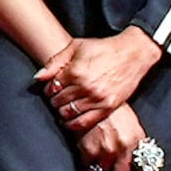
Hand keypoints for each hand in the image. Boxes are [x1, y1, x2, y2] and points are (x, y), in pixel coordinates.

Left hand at [36, 29, 159, 136]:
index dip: (49, 89)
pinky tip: (69, 120)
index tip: (52, 89)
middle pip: (58, 101)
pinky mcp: (108, 107)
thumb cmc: (104, 48)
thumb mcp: (76, 47)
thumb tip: (39, 78)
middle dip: (54, 100)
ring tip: (63, 107)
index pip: (52, 88)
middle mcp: (85, 86)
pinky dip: (73, 124)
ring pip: (69, 113)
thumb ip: (55, 62)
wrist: (132, 54)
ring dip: (62, 112)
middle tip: (57, 98)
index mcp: (76, 71)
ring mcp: (97, 98)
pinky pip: (84, 122)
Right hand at [78, 101, 150, 170]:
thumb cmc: (115, 111)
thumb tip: (139, 164)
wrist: (97, 96)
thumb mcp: (132, 126)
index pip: (145, 170)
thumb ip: (135, 145)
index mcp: (137, 142)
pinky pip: (87, 168)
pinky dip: (88, 165)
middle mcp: (123, 149)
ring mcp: (105, 151)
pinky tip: (89, 157)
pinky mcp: (88, 149)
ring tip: (100, 169)